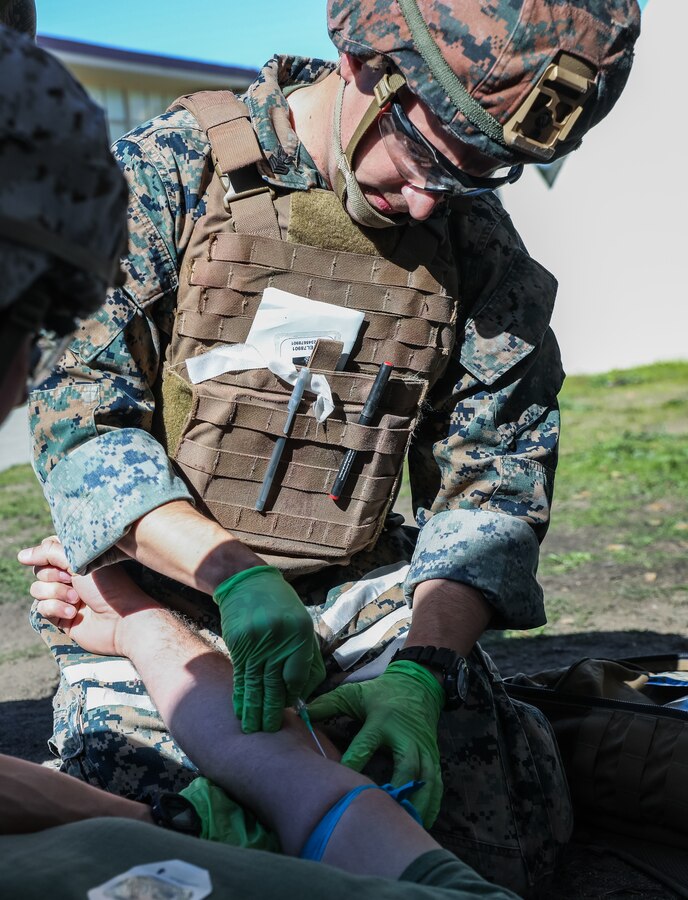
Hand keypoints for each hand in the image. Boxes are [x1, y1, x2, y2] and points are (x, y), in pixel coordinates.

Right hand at [19, 537, 158, 655]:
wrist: (123, 620)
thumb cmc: (108, 586)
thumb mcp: (79, 562)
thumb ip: (50, 553)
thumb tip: (21, 555)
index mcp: (79, 560)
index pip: (48, 550)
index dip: (47, 555)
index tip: (60, 560)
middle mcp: (71, 578)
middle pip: (39, 570)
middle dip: (53, 575)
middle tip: (72, 580)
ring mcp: (66, 597)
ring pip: (37, 589)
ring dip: (55, 593)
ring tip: (76, 599)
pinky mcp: (61, 617)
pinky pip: (41, 608)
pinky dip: (55, 608)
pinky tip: (73, 613)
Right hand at [213, 565, 323, 733]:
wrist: (248, 582)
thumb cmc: (281, 606)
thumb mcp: (302, 624)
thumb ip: (305, 657)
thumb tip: (301, 693)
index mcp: (300, 631)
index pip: (296, 674)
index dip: (291, 694)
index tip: (289, 707)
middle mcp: (278, 637)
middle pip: (275, 683)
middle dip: (272, 710)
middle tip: (271, 731)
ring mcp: (256, 640)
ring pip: (256, 683)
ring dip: (254, 708)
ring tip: (254, 729)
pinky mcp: (238, 643)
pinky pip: (240, 675)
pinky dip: (240, 694)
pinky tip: (240, 709)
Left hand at [307, 660, 444, 826]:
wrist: (417, 685)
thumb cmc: (380, 693)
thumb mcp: (354, 694)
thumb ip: (327, 704)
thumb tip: (301, 714)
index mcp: (382, 720)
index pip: (366, 744)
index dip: (354, 764)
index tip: (342, 784)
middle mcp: (405, 736)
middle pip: (405, 765)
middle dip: (396, 789)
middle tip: (381, 811)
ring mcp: (423, 748)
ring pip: (425, 779)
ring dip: (416, 802)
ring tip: (404, 823)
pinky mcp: (433, 756)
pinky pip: (436, 784)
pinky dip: (431, 804)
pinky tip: (421, 822)